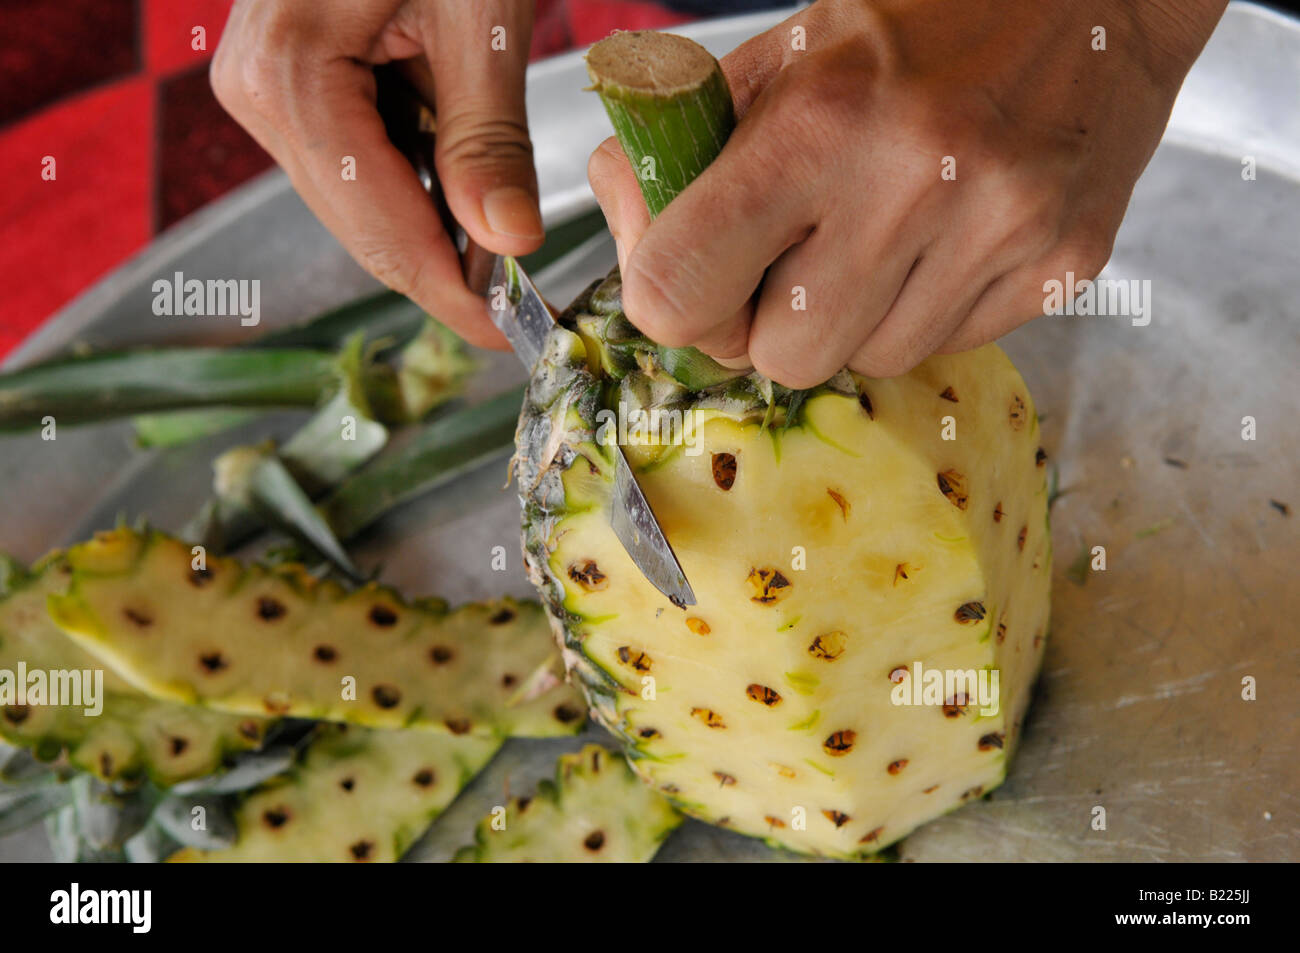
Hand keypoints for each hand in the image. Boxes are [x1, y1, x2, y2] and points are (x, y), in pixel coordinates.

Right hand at [212, 0, 540, 347]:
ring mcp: (267, 86)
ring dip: (439, 223)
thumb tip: (505, 245)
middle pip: (365, 226)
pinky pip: (361, 161)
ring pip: (364, 202)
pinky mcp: (292, 80)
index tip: (510, 333)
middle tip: (525, 294)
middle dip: (448, 265)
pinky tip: (466, 170)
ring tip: (505, 216)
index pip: (379, 230)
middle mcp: (258, 89)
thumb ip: (487, 141)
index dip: (450, 293)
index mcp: (291, 76)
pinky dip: (421, 179)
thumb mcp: (480, 19)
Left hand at [589, 0, 1225, 384]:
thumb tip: (631, 230)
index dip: (671, 302)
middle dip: (767, 325)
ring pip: (868, 363)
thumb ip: (691, 146)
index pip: (680, 290)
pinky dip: (924, 310)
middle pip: (780, 358)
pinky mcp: (1062, 266)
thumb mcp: (786, 52)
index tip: (691, 279)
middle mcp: (913, 182)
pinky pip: (947, 347)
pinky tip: (944, 240)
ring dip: (853, 319)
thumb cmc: (921, 21)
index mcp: (817, 120)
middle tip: (790, 261)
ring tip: (883, 232)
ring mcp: (999, 232)